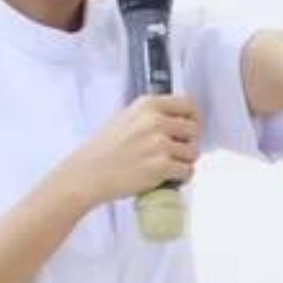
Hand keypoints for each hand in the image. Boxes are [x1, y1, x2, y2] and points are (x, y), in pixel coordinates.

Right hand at [58, 94, 200, 210]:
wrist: (88, 174)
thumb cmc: (103, 150)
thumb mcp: (126, 118)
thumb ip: (151, 115)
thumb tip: (178, 120)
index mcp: (148, 104)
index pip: (188, 105)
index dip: (193, 119)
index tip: (191, 129)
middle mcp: (156, 120)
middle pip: (194, 130)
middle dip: (188, 143)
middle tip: (176, 153)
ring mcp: (160, 143)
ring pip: (193, 152)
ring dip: (184, 161)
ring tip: (169, 166)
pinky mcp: (161, 166)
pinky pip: (187, 171)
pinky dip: (181, 177)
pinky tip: (169, 177)